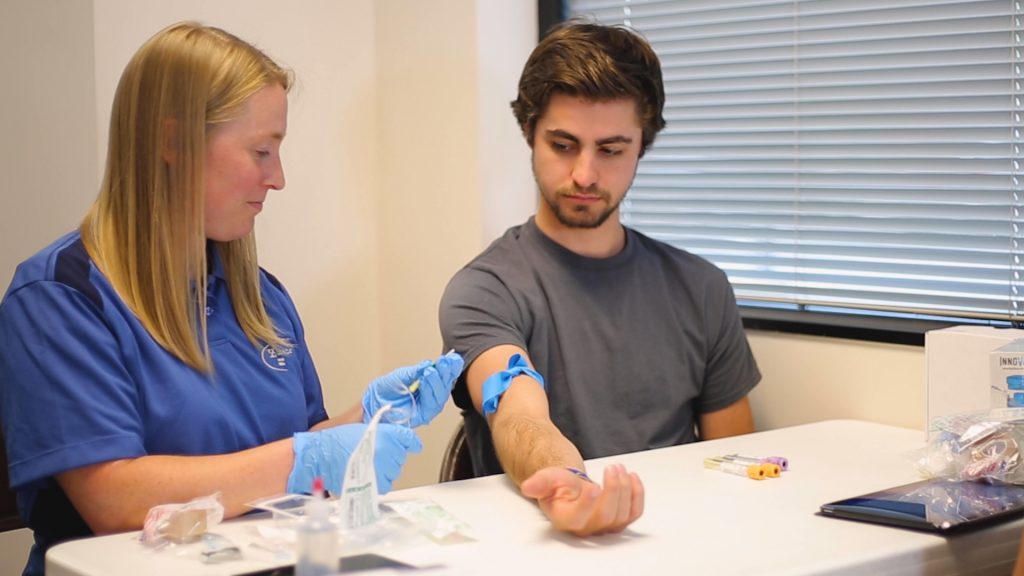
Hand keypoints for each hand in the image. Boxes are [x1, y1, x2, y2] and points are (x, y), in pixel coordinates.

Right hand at [287, 423, 422, 494]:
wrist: (321, 456)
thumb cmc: (337, 441)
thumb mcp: (364, 428)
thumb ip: (383, 432)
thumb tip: (396, 437)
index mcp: (386, 434)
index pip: (409, 439)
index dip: (413, 443)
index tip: (414, 446)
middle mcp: (388, 450)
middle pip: (401, 456)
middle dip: (392, 456)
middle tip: (376, 455)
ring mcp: (383, 468)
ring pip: (394, 471)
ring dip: (386, 470)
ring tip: (369, 466)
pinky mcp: (376, 483)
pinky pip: (386, 484)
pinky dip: (379, 481)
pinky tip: (369, 476)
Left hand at [362, 351, 464, 426]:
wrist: (372, 402)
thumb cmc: (385, 390)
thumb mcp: (401, 375)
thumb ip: (416, 371)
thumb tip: (430, 364)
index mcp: (428, 384)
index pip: (444, 376)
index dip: (450, 368)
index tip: (453, 358)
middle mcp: (430, 396)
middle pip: (445, 385)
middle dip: (447, 373)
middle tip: (446, 362)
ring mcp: (427, 406)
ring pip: (441, 395)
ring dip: (438, 381)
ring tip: (432, 371)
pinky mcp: (423, 416)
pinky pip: (432, 404)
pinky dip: (430, 391)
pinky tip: (427, 380)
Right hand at [519, 464, 643, 535]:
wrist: (572, 489)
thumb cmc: (560, 486)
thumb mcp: (548, 478)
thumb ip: (540, 482)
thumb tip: (528, 487)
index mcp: (566, 519)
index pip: (579, 519)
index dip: (587, 504)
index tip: (593, 485)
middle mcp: (586, 528)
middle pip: (606, 516)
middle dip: (613, 490)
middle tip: (612, 467)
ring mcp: (605, 526)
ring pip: (622, 515)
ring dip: (624, 488)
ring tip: (618, 468)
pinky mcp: (620, 519)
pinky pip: (634, 513)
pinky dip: (637, 494)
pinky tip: (632, 476)